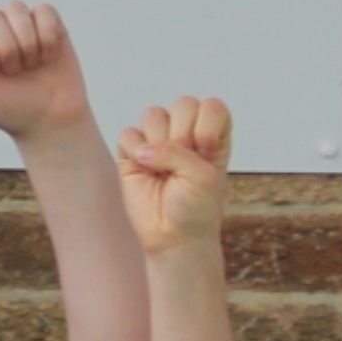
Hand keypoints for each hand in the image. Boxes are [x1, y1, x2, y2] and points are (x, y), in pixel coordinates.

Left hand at [0, 1, 91, 139]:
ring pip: (15, 8)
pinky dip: (47, 35)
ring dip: (26, 41)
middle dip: (4, 46)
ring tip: (31, 64)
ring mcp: (20, 25)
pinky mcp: (48, 24)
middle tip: (13, 71)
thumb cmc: (12, 110)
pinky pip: (44, 10)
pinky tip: (47, 56)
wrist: (52, 120)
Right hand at [118, 96, 232, 257]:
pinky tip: (146, 172)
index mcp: (213, 134)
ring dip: (159, 143)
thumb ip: (178, 153)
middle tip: (183, 166)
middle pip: (183, 104)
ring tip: (164, 171)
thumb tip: (143, 149)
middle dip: (183, 135)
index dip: (207, 127)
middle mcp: (186, 131)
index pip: (212, 106)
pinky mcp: (133, 151)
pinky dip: (136, 153)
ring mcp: (158, 139)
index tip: (206, 154)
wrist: (173, 236)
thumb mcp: (203, 177)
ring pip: (154, 115)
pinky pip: (129, 134)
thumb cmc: (196, 208)